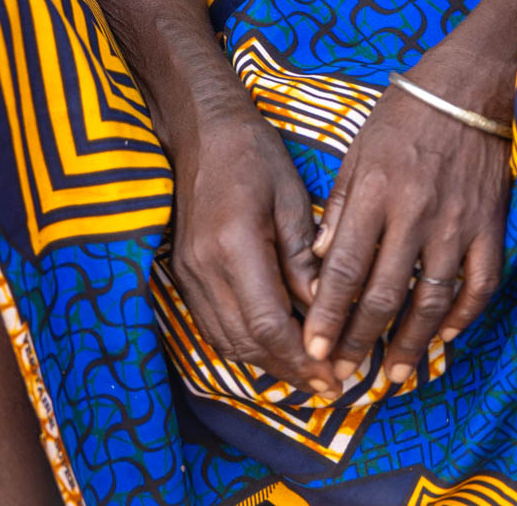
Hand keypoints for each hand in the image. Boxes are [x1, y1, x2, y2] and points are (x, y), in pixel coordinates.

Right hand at [167, 86, 342, 398]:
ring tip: (306, 375)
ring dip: (266, 365)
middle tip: (327, 386)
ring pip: (226, 342)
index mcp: (234, 244)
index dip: (301, 358)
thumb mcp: (291, 198)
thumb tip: (323, 311)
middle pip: (246, 343)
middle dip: (289, 371)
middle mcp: (204, 268)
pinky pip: (213, 326)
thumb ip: (303, 259)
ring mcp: (188, 274)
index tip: (333, 378)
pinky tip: (272, 348)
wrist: (201, 130)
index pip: (267, 323)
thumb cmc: (253, 154)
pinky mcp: (183, 274)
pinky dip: (244, 345)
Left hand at [300, 69, 510, 385]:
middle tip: (345, 373)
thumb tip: (317, 261)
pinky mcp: (490, 225)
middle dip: (361, 340)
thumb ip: (340, 207)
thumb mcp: (359, 150)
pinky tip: (446, 337)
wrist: (469, 88)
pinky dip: (464, 316)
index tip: (314, 348)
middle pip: (385, 294)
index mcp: (376, 193)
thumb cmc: (405, 115)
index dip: (328, 314)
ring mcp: (457, 223)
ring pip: (432, 299)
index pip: (344, 268)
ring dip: (412, 343)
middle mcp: (415, 213)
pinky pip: (480, 283)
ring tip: (394, 375)